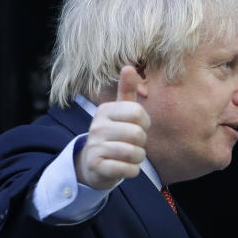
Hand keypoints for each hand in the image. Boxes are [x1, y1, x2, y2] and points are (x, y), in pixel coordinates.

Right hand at [74, 65, 149, 189]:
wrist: (92, 164)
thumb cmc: (113, 134)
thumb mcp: (119, 112)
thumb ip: (126, 91)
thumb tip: (129, 66)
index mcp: (104, 110)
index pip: (137, 112)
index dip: (144, 122)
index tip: (137, 127)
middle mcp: (97, 127)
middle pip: (137, 134)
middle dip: (142, 143)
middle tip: (133, 144)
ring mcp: (95, 147)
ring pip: (134, 153)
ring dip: (137, 158)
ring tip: (129, 156)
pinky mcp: (96, 166)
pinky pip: (128, 169)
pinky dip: (132, 171)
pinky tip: (124, 167)